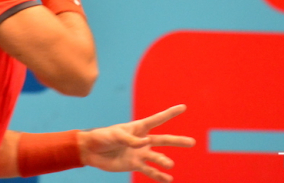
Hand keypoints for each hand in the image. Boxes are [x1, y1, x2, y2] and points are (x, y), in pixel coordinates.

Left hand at [78, 104, 194, 182]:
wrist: (91, 151)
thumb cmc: (103, 137)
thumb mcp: (115, 135)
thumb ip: (131, 139)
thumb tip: (146, 143)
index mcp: (138, 128)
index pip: (157, 119)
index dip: (170, 113)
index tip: (183, 107)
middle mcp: (142, 140)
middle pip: (163, 140)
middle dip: (177, 141)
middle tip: (192, 142)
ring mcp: (139, 153)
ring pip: (157, 157)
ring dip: (164, 161)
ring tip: (169, 165)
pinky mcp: (134, 164)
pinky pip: (149, 170)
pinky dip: (158, 175)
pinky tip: (168, 179)